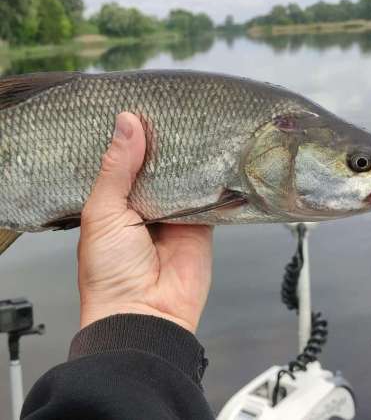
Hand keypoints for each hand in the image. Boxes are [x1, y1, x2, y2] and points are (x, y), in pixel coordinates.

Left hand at [77, 112, 212, 332]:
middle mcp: (147, 204)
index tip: (141, 107)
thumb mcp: (103, 213)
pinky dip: (212, 179)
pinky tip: (215, 155)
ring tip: (195, 124)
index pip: (126, 160)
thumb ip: (116, 169)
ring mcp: (176, 213)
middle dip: (165, 144)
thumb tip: (127, 124)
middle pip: (160, 166)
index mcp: (116, 201)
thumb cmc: (110, 271)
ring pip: (186, 177)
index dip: (132, 137)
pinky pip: (210, 196)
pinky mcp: (202, 224)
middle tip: (172, 110)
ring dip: (189, 159)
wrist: (145, 313)